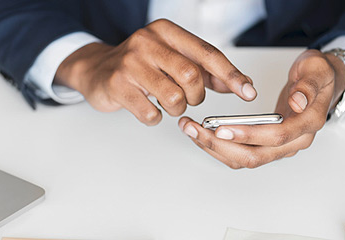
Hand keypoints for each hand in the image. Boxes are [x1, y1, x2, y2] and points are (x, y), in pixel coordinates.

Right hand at [56, 19, 256, 125]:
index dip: (231, 75)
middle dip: (195, 96)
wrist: (97, 70)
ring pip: (173, 98)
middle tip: (187, 98)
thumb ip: (205, 70)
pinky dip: (155, 117)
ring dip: (176, 109)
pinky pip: (150, 113)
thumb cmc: (141, 65)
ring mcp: (130, 64)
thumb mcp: (172, 59)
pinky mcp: (117, 85)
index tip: (248, 92)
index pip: (207, 53)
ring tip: (165, 103)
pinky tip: (147, 108)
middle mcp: (147, 42)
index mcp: (165, 31)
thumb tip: (239, 84)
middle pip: (191, 76)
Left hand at [179, 49, 344, 168]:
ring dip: (214, 148)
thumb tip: (297, 102)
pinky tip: (201, 134)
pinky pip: (241, 154)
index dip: (248, 135)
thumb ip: (307, 85)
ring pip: (243, 159)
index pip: (276, 137)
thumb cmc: (317, 76)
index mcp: (307, 125)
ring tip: (190, 129)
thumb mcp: (316, 69)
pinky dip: (219, 147)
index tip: (221, 129)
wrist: (321, 82)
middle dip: (219, 145)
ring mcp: (280, 147)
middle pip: (254, 155)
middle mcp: (294, 142)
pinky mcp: (267, 145)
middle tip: (193, 128)